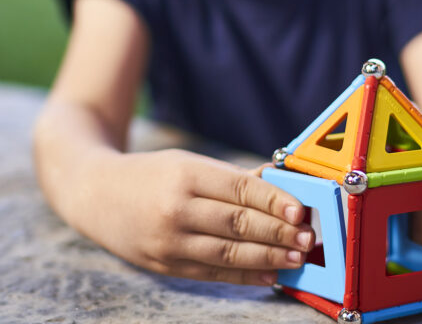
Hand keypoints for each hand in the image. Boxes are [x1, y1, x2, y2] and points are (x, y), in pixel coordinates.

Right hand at [84, 149, 314, 284]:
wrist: (96, 195)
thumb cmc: (152, 173)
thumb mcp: (189, 163)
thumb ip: (232, 176)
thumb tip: (276, 180)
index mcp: (186, 174)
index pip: (239, 189)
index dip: (273, 201)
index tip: (300, 210)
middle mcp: (176, 209)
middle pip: (237, 223)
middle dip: (277, 233)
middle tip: (307, 238)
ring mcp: (169, 241)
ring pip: (227, 253)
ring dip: (267, 258)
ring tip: (296, 258)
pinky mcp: (164, 265)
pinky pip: (211, 274)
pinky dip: (243, 276)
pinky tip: (268, 275)